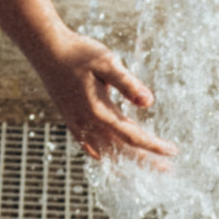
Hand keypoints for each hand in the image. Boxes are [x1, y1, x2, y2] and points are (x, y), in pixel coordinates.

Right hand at [34, 34, 172, 169]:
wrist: (45, 49)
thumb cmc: (78, 52)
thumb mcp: (107, 63)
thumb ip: (128, 84)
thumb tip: (149, 102)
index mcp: (99, 112)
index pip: (132, 137)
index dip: (154, 147)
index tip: (173, 152)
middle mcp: (87, 123)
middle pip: (121, 151)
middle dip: (145, 161)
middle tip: (167, 169)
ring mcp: (76, 123)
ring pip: (105, 153)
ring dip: (125, 162)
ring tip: (142, 169)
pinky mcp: (70, 119)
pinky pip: (88, 146)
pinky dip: (102, 156)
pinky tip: (106, 158)